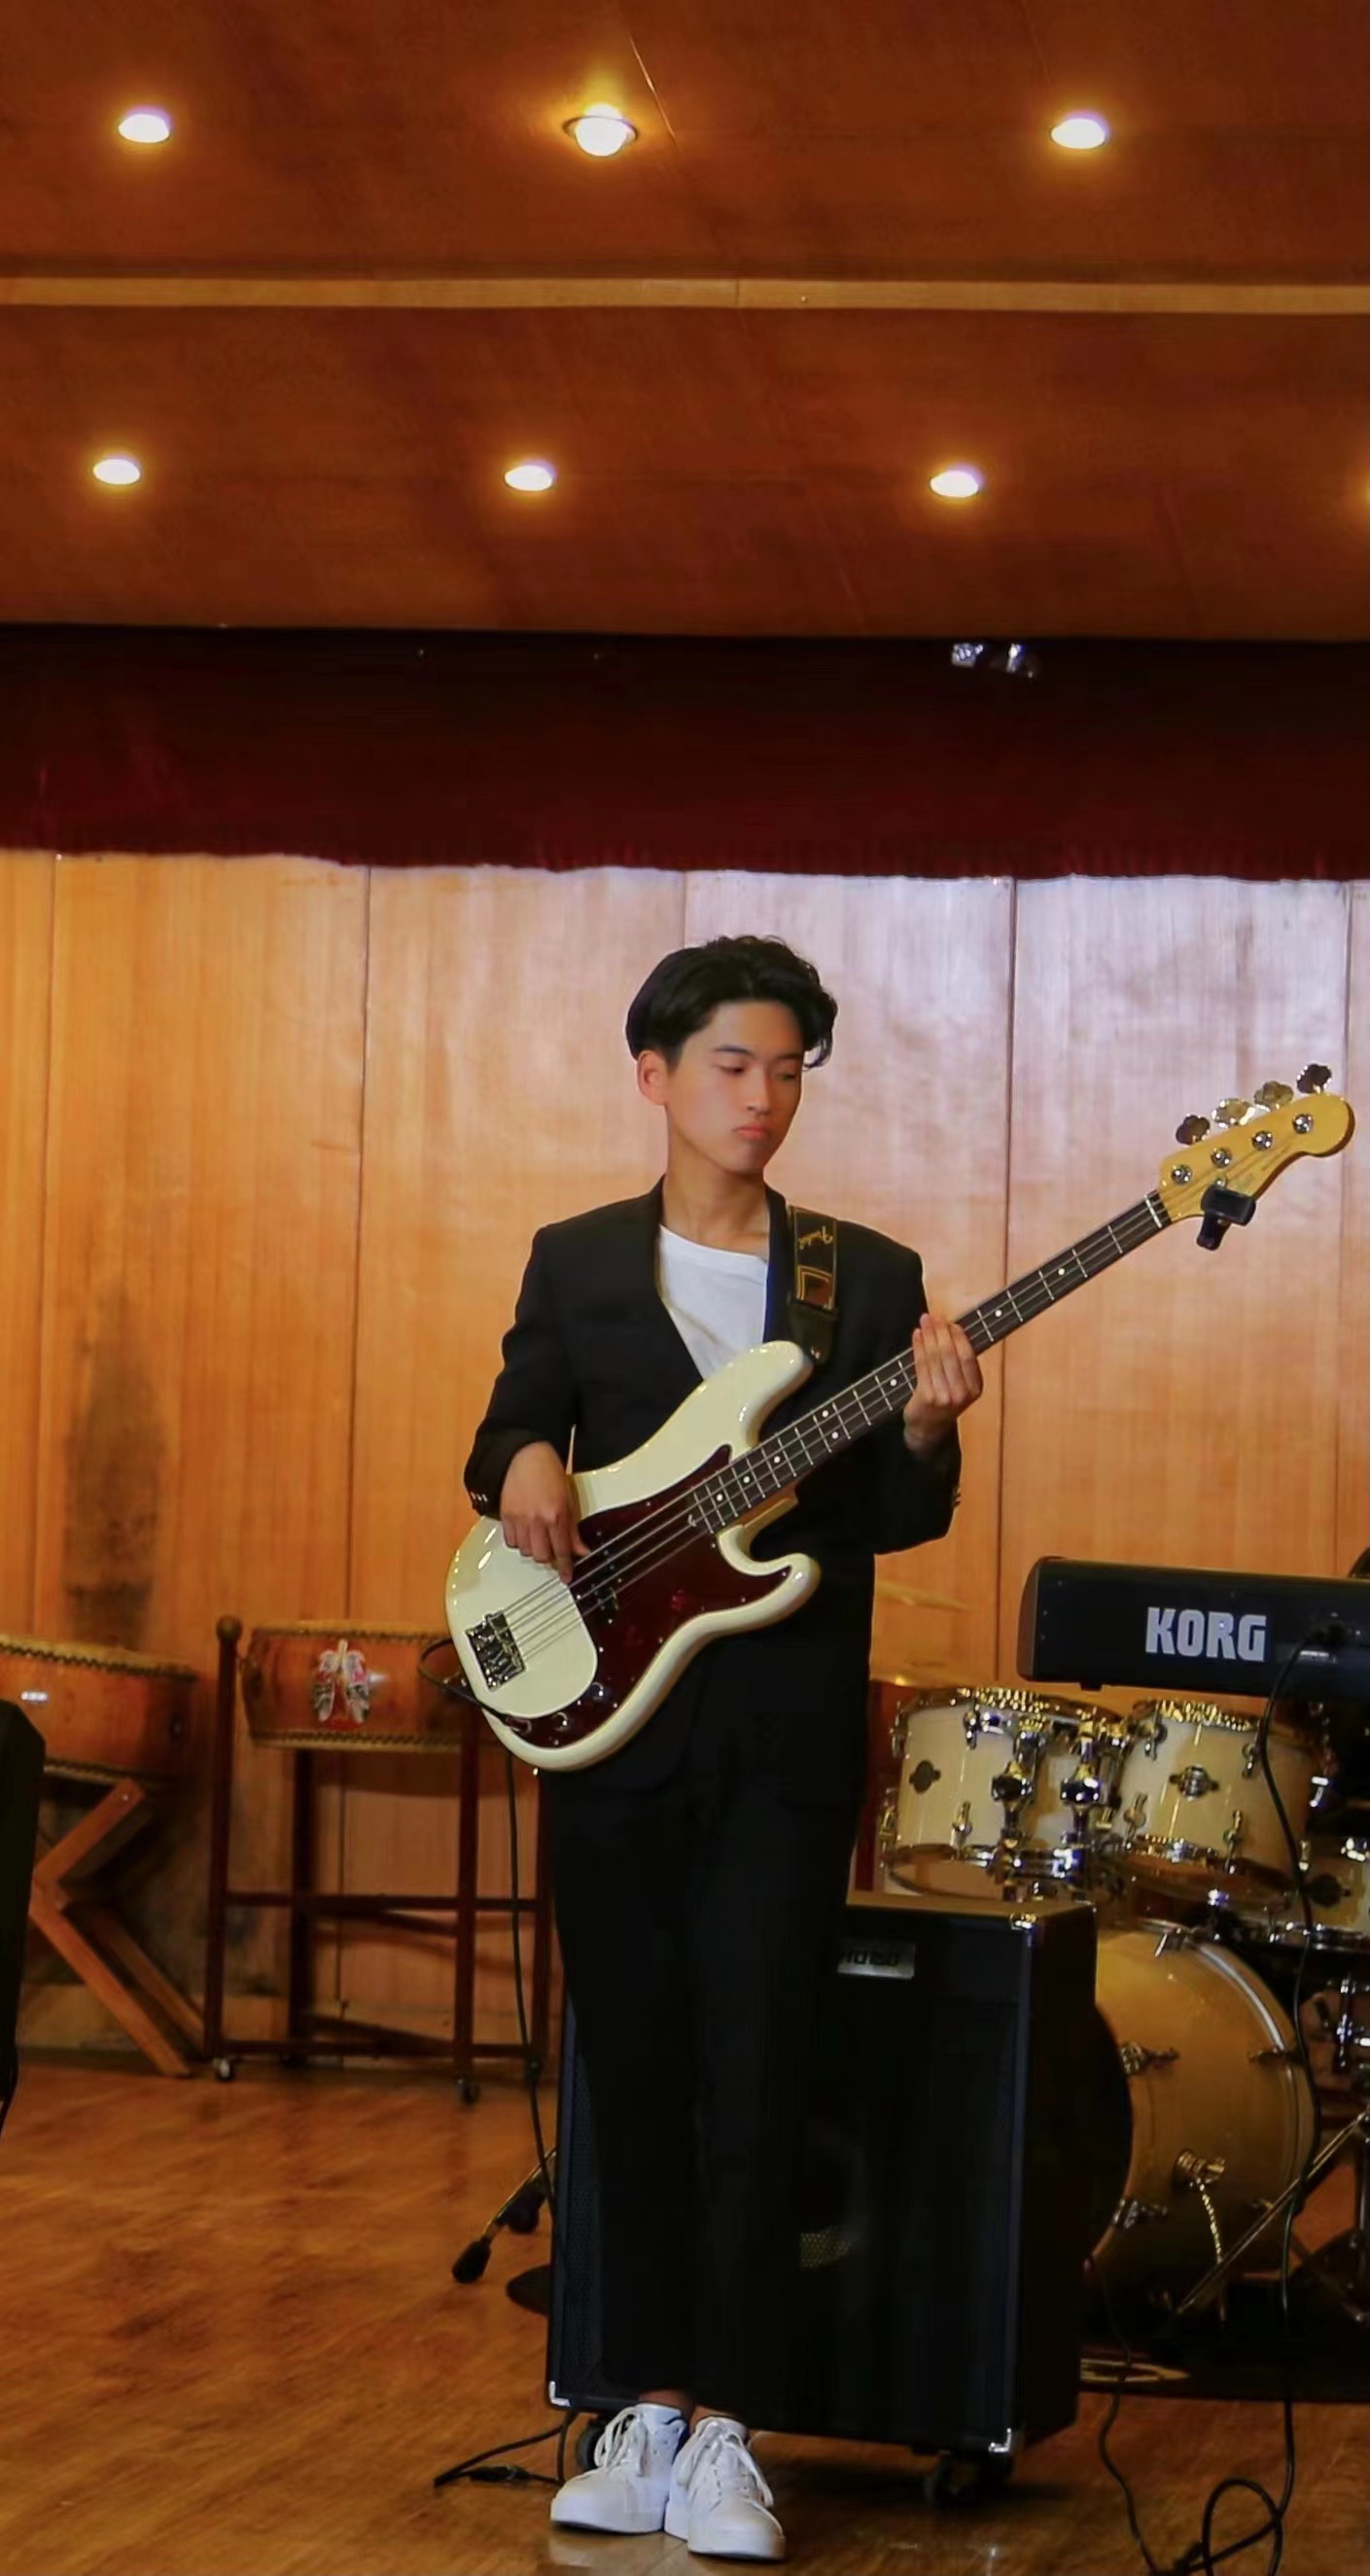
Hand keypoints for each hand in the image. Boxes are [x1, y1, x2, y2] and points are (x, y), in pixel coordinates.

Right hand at [499, 1442, 588, 1581]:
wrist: (526, 1455)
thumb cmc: (549, 1472)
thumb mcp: (569, 1499)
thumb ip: (573, 1528)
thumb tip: (580, 1549)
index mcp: (555, 1514)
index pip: (562, 1550)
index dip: (565, 1567)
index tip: (567, 1576)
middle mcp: (536, 1519)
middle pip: (541, 1555)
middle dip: (549, 1556)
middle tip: (553, 1549)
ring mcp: (518, 1518)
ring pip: (526, 1551)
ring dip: (534, 1549)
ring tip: (539, 1537)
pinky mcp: (505, 1515)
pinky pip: (511, 1541)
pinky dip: (519, 1541)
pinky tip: (526, 1532)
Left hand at [903, 1315, 982, 1455]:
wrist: (928, 1430)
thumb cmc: (943, 1401)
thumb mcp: (960, 1386)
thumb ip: (959, 1364)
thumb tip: (952, 1329)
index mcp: (976, 1388)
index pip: (967, 1356)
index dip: (959, 1336)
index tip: (950, 1323)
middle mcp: (962, 1393)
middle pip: (951, 1354)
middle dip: (941, 1332)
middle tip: (934, 1317)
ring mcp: (944, 1396)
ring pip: (935, 1357)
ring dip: (929, 1336)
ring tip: (924, 1321)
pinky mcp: (927, 1397)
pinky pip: (922, 1365)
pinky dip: (918, 1347)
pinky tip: (917, 1336)